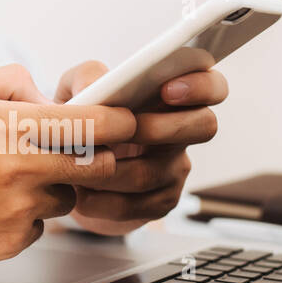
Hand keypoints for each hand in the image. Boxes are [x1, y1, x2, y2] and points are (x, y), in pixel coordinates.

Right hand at [0, 64, 136, 278]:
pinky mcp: (4, 245)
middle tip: (80, 154)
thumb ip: (6, 83)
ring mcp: (13, 212)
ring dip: (52, 191)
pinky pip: (36, 229)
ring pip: (66, 200)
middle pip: (97, 167)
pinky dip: (23, 220)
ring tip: (4, 182)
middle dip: (98, 160)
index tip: (128, 122)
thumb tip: (47, 95)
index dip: (121, 123)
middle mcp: (17, 171)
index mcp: (6, 127)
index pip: (93, 124)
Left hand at [54, 59, 227, 235]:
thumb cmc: (82, 122)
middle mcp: (180, 133)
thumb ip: (84, 77)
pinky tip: (80, 194)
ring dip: (109, 170)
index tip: (168, 90)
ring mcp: (173, 170)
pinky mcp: (159, 203)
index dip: (202, 86)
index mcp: (169, 99)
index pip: (212, 87)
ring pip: (150, 173)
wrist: (70, 170)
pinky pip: (135, 205)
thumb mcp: (75, 90)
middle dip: (162, 127)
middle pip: (205, 126)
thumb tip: (95, 85)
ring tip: (78, 165)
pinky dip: (100, 200)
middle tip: (125, 129)